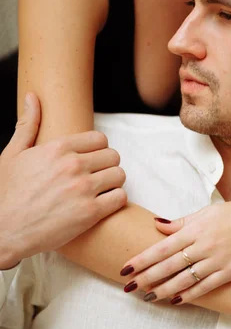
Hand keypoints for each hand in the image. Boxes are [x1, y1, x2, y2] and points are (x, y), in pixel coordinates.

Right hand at [0, 93, 126, 267]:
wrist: (4, 230)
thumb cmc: (7, 194)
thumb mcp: (13, 155)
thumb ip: (28, 125)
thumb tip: (33, 97)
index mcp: (57, 148)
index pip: (99, 139)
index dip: (98, 149)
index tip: (91, 160)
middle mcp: (73, 165)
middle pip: (113, 156)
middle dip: (106, 166)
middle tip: (96, 176)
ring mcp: (84, 189)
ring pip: (120, 175)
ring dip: (113, 183)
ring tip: (101, 190)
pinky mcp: (90, 213)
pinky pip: (120, 198)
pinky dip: (115, 201)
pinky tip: (103, 204)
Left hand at [120, 192, 230, 301]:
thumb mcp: (207, 212)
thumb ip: (181, 222)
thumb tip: (157, 225)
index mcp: (195, 228)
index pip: (162, 247)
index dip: (142, 259)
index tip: (126, 268)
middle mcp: (203, 245)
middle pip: (169, 265)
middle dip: (147, 277)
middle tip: (129, 287)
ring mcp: (217, 260)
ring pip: (184, 279)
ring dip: (163, 289)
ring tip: (147, 296)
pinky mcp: (230, 272)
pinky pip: (205, 286)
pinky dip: (189, 295)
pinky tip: (176, 300)